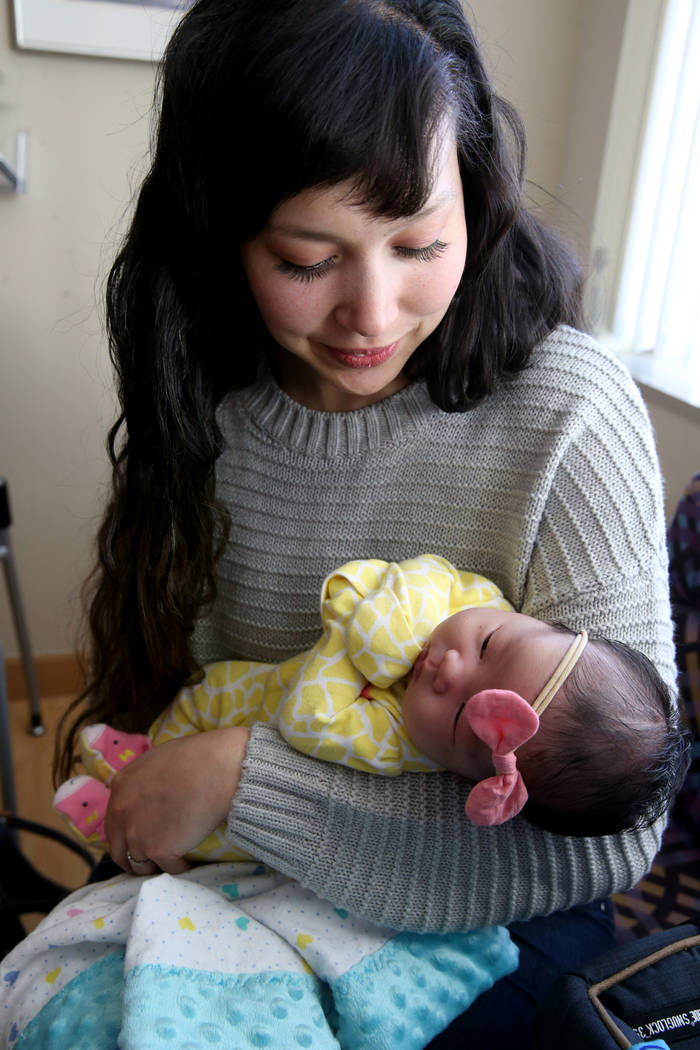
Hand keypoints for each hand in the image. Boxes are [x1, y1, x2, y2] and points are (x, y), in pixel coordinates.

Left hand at [104, 726, 249, 874]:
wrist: (218, 769)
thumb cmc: (197, 757)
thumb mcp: (156, 761)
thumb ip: (143, 783)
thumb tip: (146, 796)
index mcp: (120, 787)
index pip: (114, 823)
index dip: (126, 834)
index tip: (139, 839)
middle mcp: (122, 813)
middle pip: (119, 850)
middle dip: (133, 857)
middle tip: (150, 860)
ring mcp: (138, 834)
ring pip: (140, 864)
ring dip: (154, 864)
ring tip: (170, 861)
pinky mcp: (158, 850)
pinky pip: (168, 868)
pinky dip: (179, 867)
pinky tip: (189, 861)